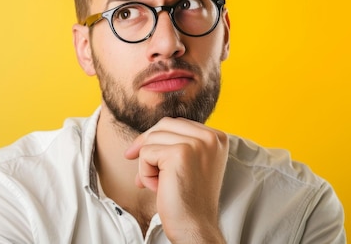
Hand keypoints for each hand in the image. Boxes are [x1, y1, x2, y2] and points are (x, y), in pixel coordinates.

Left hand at [124, 117, 227, 242]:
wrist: (195, 227)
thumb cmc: (188, 199)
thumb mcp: (189, 164)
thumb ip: (176, 144)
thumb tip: (141, 138)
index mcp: (217, 138)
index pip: (176, 123)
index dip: (155, 137)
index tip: (140, 153)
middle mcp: (210, 137)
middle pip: (163, 125)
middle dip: (145, 144)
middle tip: (134, 162)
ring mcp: (196, 144)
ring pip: (152, 139)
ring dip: (147, 164)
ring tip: (159, 184)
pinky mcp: (180, 153)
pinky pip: (146, 154)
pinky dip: (145, 173)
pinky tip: (158, 188)